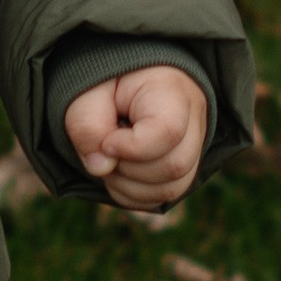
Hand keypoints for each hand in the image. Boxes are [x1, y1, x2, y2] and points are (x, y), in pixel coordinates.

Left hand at [63, 65, 209, 212]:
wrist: (118, 82)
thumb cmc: (103, 83)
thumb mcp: (86, 92)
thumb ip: (87, 124)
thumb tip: (101, 168)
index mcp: (172, 90)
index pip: (168, 131)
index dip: (131, 148)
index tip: (107, 141)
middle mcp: (193, 119)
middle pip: (174, 166)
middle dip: (128, 169)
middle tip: (105, 149)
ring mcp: (194, 146)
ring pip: (172, 188)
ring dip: (129, 186)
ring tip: (109, 161)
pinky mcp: (183, 168)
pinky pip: (163, 198)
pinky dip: (132, 195)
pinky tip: (118, 173)